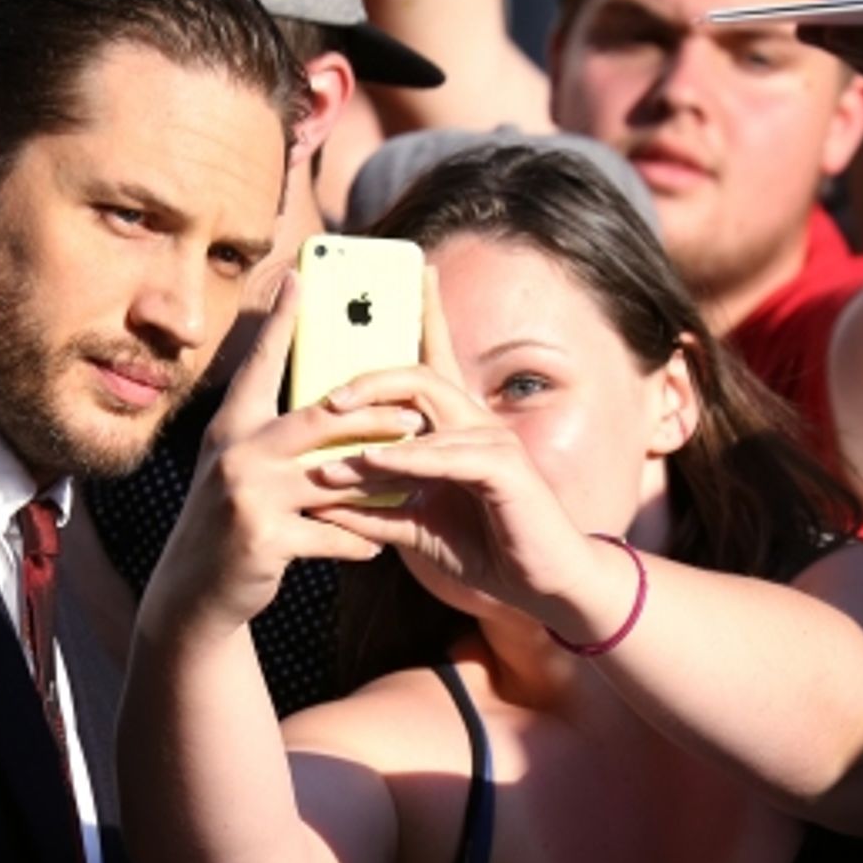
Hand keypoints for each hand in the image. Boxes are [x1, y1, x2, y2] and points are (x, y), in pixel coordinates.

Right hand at [150, 274, 423, 638]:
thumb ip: (274, 437)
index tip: (301, 276)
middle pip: (318, 419)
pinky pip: (330, 533)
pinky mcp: (263, 539)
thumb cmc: (231, 521)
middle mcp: (234, 452)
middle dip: (373, 416)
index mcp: (231, 427)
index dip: (279, 320)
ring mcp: (247, 494)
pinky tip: (379, 544)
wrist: (193, 592)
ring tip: (418, 477)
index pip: (259, 365)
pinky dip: (359, 540)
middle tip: (417, 414)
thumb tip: (329, 406)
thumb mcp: (241, 469)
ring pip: (333, 477)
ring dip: (381, 479)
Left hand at [312, 271, 613, 627]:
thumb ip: (376, 510)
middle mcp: (476, 424)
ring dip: (374, 429)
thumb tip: (323, 503)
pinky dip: (406, 458)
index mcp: (457, 430)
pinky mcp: (504, 470)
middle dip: (371, 378)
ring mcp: (493, 443)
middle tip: (327, 397)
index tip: (411, 274)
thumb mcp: (417, 528)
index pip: (437, 362)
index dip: (427, 315)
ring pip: (427, 414)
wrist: (539, 588)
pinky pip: (446, 455)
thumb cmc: (484, 551)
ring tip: (329, 437)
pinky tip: (372, 460)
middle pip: (421, 375)